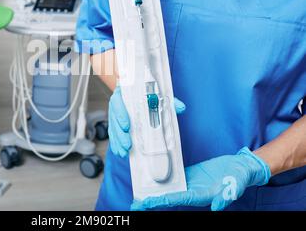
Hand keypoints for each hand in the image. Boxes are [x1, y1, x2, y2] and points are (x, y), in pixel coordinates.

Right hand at [108, 86, 185, 157]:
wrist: (136, 87)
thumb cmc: (148, 92)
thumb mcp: (158, 94)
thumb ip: (168, 100)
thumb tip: (181, 108)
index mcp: (124, 93)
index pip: (118, 102)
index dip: (121, 114)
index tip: (127, 126)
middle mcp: (117, 102)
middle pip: (113, 118)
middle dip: (119, 133)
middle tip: (127, 145)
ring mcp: (115, 112)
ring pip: (112, 126)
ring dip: (117, 141)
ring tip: (123, 153)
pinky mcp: (115, 121)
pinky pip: (112, 132)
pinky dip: (115, 142)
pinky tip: (118, 151)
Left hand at [131, 147, 271, 210]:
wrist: (241, 167)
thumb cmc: (239, 178)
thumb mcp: (235, 186)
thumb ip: (226, 196)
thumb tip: (217, 207)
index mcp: (199, 195)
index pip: (175, 199)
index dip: (160, 201)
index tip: (145, 203)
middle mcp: (191, 191)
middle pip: (167, 197)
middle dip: (151, 201)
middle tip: (134, 203)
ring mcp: (189, 182)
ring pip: (168, 188)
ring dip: (154, 191)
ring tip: (138, 193)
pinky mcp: (189, 173)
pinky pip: (173, 175)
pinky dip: (163, 177)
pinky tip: (151, 176)